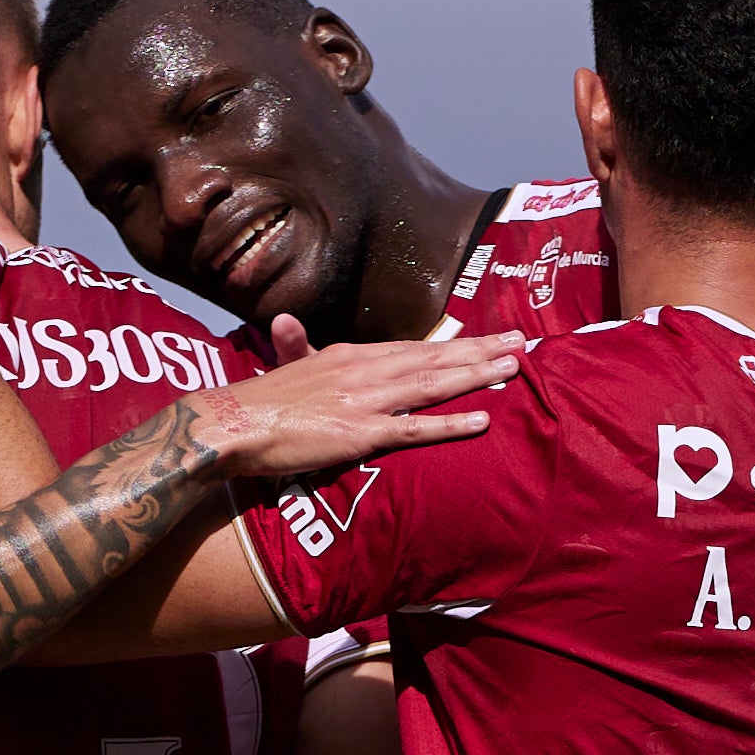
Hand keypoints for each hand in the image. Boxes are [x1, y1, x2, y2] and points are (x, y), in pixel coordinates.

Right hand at [187, 330, 517, 478]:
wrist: (232, 423)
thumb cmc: (255, 404)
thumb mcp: (282, 366)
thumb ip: (295, 345)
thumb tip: (285, 321)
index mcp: (350, 356)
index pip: (413, 347)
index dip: (453, 344)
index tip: (487, 337)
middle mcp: (364, 370)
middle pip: (434, 358)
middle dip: (480, 349)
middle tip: (522, 342)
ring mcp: (365, 400)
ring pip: (433, 383)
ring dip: (476, 375)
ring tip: (514, 367)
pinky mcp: (360, 433)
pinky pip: (414, 428)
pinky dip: (450, 423)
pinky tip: (481, 419)